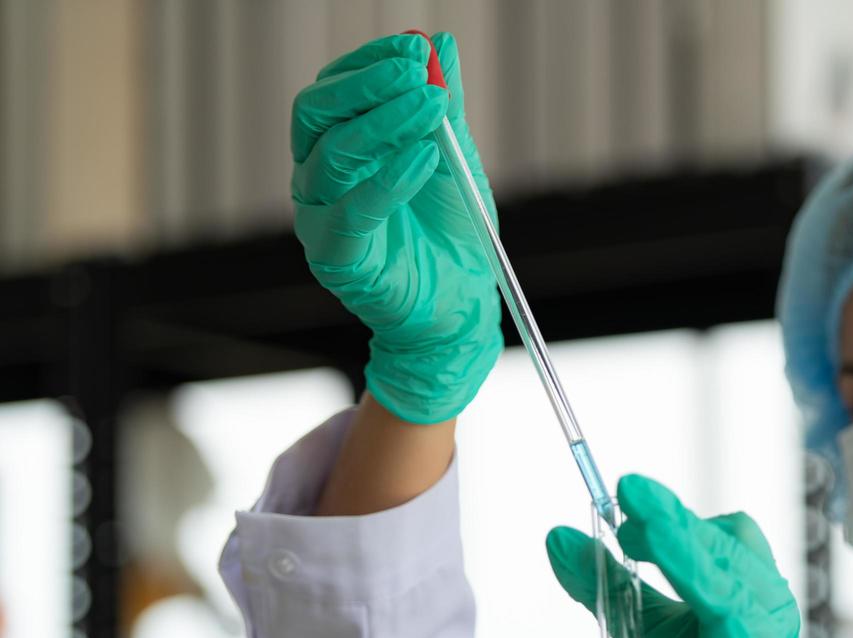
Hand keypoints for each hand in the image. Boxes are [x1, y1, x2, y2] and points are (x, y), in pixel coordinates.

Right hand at [290, 32, 501, 423]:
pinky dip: (389, 180)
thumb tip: (439, 45)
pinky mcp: (336, 257)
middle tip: (416, 72)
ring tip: (431, 107)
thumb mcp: (455, 158)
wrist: (463, 304)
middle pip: (316, 114)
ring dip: (385, 123)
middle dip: (367, 85)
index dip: (369, 64)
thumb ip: (444, 108)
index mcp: (339, 148)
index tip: (414, 49)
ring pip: (331, 155)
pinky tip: (424, 158)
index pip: (335, 90)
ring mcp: (321, 217)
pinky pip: (351, 211)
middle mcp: (318, 178)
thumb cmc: (452, 234)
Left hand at [546, 475, 800, 637]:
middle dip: (681, 529)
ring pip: (745, 600)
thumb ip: (603, 583)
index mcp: (744, 592)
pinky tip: (715, 620)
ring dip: (701, 566)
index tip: (625, 498)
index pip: (725, 534)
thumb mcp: (636, 629)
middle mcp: (766, 618)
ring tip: (655, 543)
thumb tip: (555, 534)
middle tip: (630, 508)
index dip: (677, 514)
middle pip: (733, 556)